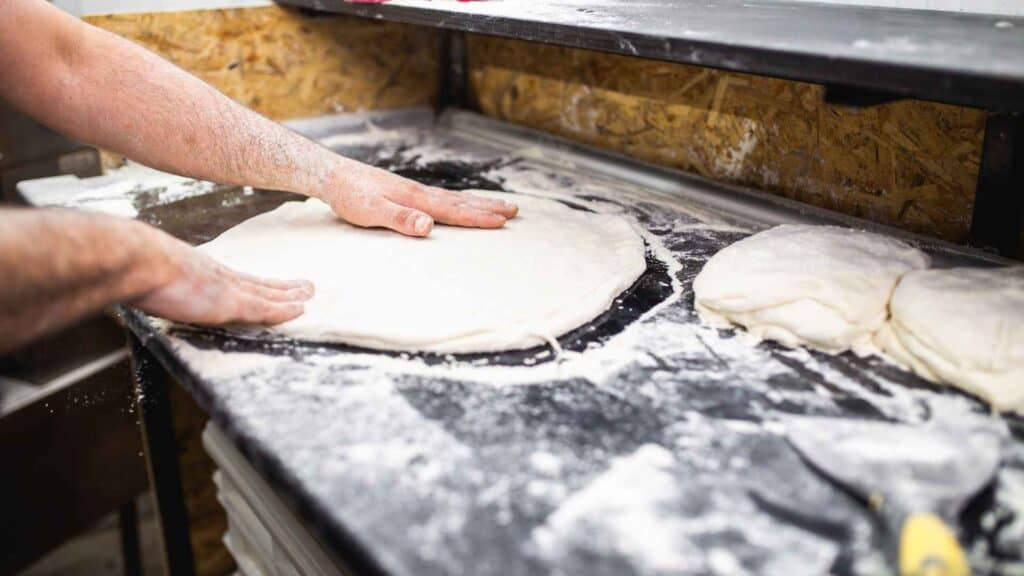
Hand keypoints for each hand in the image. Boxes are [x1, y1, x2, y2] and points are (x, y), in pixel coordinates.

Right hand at [134, 235, 313, 324]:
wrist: (136, 260)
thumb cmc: (135, 265)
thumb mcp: (151, 271)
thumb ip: (157, 279)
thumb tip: (146, 283)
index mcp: (202, 271)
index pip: (238, 279)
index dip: (257, 283)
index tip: (272, 283)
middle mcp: (219, 277)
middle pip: (259, 284)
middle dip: (283, 287)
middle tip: (305, 286)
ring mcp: (225, 289)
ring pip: (266, 294)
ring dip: (290, 296)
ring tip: (309, 294)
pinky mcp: (228, 302)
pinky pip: (263, 308)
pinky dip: (283, 310)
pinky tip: (300, 310)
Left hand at [322, 162, 518, 236]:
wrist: (332, 175)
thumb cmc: (349, 195)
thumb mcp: (371, 211)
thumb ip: (400, 219)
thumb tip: (429, 226)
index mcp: (416, 199)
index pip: (453, 211)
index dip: (478, 218)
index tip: (502, 222)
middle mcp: (419, 193)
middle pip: (460, 202)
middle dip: (488, 207)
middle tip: (515, 211)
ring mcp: (414, 191)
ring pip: (453, 198)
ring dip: (477, 203)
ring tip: (498, 205)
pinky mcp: (406, 193)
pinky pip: (440, 199)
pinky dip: (457, 201)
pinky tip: (459, 203)